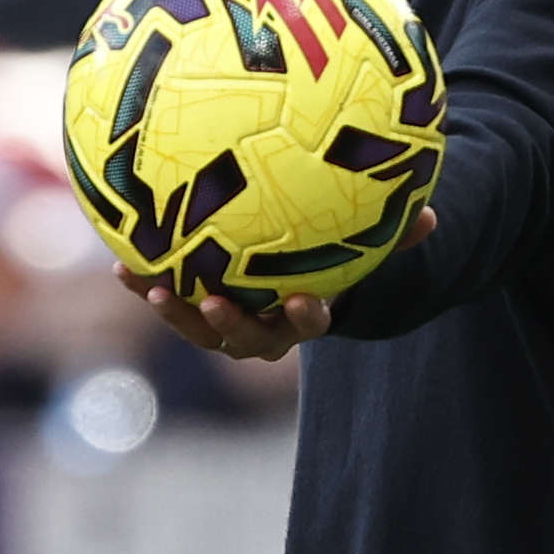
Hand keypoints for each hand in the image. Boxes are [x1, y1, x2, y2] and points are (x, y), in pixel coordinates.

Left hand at [117, 206, 436, 361]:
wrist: (296, 279)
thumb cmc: (334, 258)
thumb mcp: (365, 247)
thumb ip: (398, 235)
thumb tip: (433, 213)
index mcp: (304, 313)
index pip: (310, 322)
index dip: (305, 316)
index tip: (302, 300)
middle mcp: (263, 328)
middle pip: (246, 340)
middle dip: (229, 325)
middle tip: (212, 303)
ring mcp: (226, 323)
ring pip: (199, 330)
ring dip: (174, 313)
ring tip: (149, 288)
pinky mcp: (193, 307)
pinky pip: (169, 299)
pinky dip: (145, 283)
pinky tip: (120, 263)